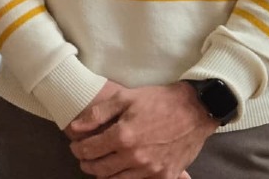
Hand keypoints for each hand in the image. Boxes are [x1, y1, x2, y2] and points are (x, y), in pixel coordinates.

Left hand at [66, 81, 213, 177]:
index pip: (89, 150)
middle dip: (87, 164)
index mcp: (123, 136)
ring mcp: (152, 170)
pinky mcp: (166, 176)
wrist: (194, 110)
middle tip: (84, 158)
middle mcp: (136, 157)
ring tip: (100, 166)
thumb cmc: (157, 101)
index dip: (77, 149)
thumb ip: (97, 114)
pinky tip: (122, 171)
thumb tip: (74, 128)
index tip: (75, 146)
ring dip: (104, 175)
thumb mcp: (124, 98)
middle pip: (100, 169)